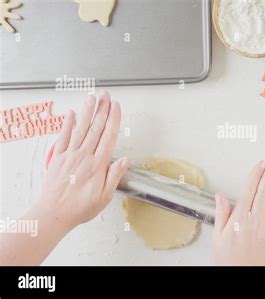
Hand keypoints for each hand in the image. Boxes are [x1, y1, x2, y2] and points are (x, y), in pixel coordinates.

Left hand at [35, 91, 130, 229]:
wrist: (54, 214)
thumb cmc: (79, 208)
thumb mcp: (105, 197)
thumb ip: (114, 176)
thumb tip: (126, 161)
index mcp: (97, 165)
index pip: (109, 137)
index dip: (114, 119)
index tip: (117, 107)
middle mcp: (84, 156)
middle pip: (96, 128)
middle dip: (102, 109)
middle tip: (106, 95)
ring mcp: (70, 155)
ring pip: (81, 129)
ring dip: (87, 112)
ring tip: (92, 98)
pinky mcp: (58, 158)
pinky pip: (63, 137)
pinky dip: (67, 124)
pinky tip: (71, 113)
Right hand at [213, 158, 264, 265]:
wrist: (244, 276)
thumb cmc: (230, 260)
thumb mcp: (218, 237)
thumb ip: (221, 214)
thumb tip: (220, 197)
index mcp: (240, 218)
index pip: (249, 189)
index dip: (256, 174)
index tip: (261, 164)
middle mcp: (256, 220)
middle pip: (264, 191)